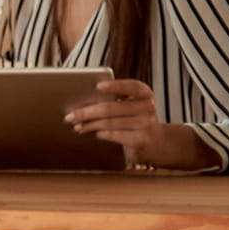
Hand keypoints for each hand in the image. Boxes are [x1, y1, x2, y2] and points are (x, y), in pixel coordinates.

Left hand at [67, 79, 214, 169]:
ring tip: (77, 126)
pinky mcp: (142, 140)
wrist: (158, 143)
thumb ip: (114, 100)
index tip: (97, 86)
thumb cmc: (135, 120)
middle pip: (111, 107)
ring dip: (89, 125)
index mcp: (145, 94)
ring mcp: (146, 125)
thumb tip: (81, 100)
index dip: (115, 85)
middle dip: (87, 112)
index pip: (132, 86)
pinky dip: (102, 134)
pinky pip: (115, 135)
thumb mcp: (130, 106)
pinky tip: (94, 133)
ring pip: (110, 123)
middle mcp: (148, 107)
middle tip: (70, 115)